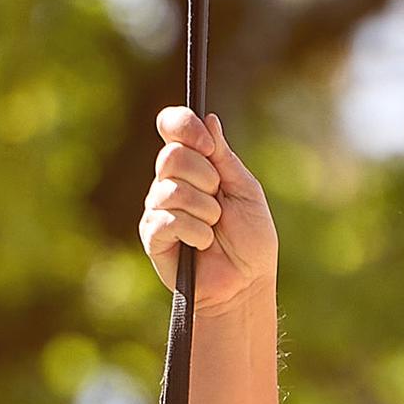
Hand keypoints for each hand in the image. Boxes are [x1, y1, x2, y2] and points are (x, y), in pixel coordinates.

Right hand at [141, 107, 278, 314]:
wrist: (245, 284)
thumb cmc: (250, 240)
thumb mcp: (245, 191)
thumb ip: (225, 158)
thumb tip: (209, 119)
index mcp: (194, 165)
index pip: (173, 127)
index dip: (184, 126)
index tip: (207, 144)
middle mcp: (170, 182)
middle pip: (171, 156)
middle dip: (205, 178)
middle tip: (219, 200)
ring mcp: (158, 209)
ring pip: (171, 189)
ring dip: (204, 210)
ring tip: (215, 227)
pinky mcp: (152, 236)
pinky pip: (167, 219)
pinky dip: (195, 231)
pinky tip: (203, 244)